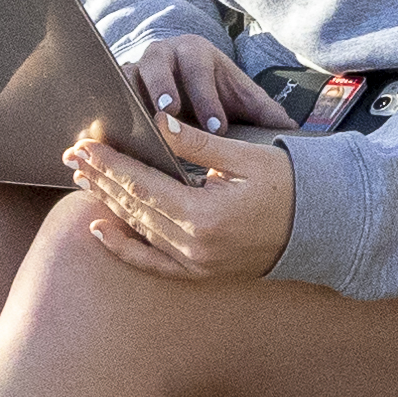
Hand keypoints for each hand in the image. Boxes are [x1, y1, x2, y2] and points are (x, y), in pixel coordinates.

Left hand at [64, 120, 297, 281]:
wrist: (324, 228)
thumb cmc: (291, 185)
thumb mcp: (248, 157)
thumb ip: (200, 144)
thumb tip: (160, 124)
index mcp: (205, 214)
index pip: (143, 184)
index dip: (112, 162)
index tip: (87, 143)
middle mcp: (195, 245)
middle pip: (134, 206)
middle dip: (102, 178)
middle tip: (74, 155)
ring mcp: (196, 263)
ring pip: (138, 230)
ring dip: (108, 202)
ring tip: (83, 178)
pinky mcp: (201, 272)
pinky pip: (153, 263)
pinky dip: (124, 248)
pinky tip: (100, 230)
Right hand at [120, 32, 281, 133]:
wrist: (186, 85)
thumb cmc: (217, 93)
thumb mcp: (242, 98)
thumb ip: (265, 112)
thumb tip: (292, 129)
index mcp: (195, 51)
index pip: (200, 70)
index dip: (208, 98)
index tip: (217, 126)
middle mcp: (162, 54)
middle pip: (158, 64)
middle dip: (163, 88)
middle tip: (171, 114)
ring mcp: (135, 67)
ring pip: (128, 77)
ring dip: (131, 99)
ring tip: (138, 125)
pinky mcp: (117, 85)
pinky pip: (109, 94)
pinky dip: (110, 111)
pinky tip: (113, 136)